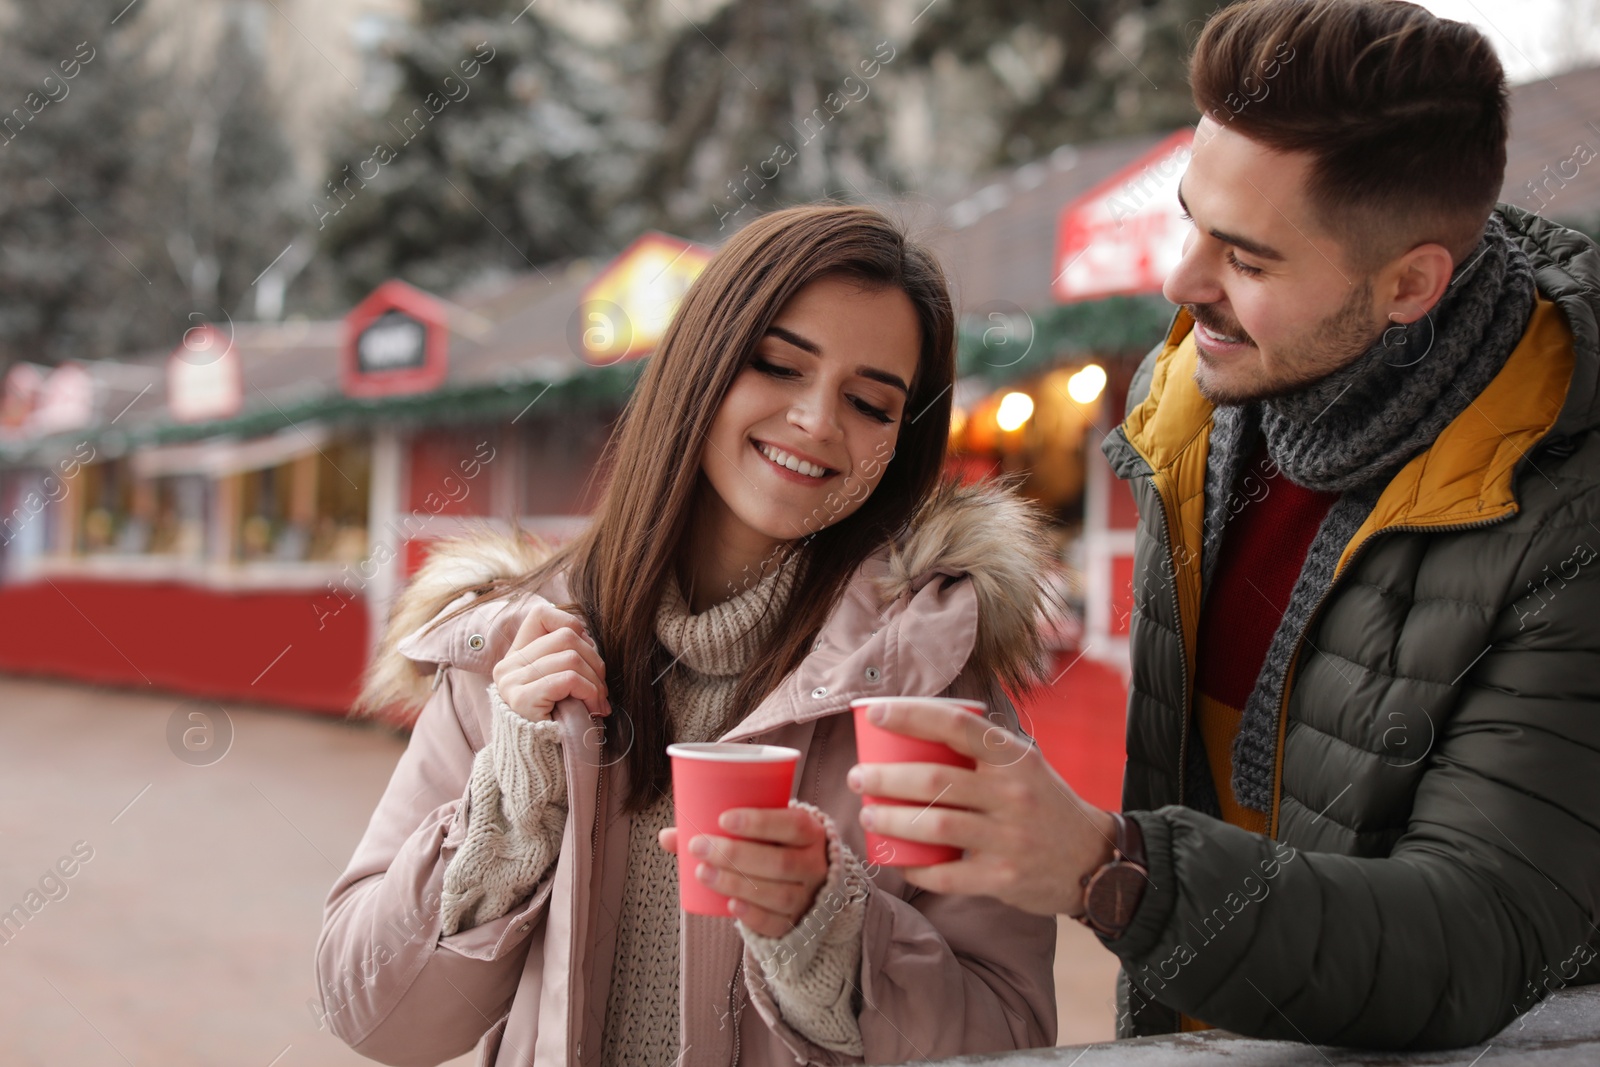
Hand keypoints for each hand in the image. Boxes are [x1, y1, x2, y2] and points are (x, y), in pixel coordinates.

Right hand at [491, 597, 609, 722]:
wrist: (538, 766)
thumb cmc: (557, 722)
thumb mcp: (559, 683)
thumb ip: (565, 657)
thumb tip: (590, 637)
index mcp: (516, 655)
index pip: (542, 614)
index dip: (571, 625)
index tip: (586, 653)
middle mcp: (508, 665)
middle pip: (566, 636)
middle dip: (595, 660)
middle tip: (601, 688)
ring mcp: (512, 681)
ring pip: (571, 656)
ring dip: (596, 681)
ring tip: (598, 702)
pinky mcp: (522, 699)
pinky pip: (568, 679)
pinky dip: (589, 692)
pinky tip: (593, 709)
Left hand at [657, 807, 828, 937]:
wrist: (804, 886)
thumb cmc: (774, 850)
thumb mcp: (760, 834)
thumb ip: (719, 832)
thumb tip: (667, 836)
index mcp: (810, 834)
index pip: (793, 825)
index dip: (760, 822)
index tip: (723, 819)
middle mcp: (814, 866)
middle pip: (780, 862)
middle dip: (735, 855)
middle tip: (698, 846)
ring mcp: (808, 897)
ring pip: (777, 894)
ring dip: (736, 883)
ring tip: (702, 872)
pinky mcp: (796, 923)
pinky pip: (777, 923)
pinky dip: (753, 914)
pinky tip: (730, 905)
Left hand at [845, 700, 1117, 916]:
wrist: (1095, 861)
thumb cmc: (1045, 805)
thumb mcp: (1025, 766)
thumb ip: (983, 750)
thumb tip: (917, 724)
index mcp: (1015, 758)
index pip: (958, 726)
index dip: (912, 716)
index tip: (876, 714)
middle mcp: (1013, 794)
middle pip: (934, 780)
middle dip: (885, 778)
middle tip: (858, 777)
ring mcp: (1009, 838)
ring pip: (934, 825)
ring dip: (891, 820)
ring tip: (869, 815)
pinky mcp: (1003, 878)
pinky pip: (947, 873)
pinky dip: (916, 867)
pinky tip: (898, 860)